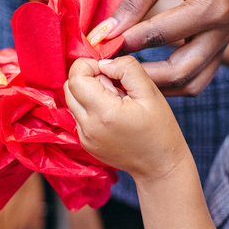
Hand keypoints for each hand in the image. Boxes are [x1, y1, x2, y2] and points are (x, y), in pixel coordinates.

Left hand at [65, 56, 188, 180]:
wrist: (159, 166)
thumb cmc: (159, 129)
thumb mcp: (150, 92)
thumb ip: (127, 69)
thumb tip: (104, 63)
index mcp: (104, 113)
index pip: (76, 77)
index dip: (89, 65)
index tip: (109, 70)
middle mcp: (88, 126)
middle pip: (69, 87)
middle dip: (88, 77)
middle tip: (115, 86)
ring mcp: (84, 137)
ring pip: (72, 100)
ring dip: (88, 92)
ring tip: (114, 101)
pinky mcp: (84, 142)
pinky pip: (78, 115)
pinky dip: (91, 107)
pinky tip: (112, 115)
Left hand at [89, 0, 228, 96]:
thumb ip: (134, 2)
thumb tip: (107, 33)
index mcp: (210, 8)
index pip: (161, 36)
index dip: (126, 42)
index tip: (98, 46)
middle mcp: (223, 33)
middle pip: (180, 71)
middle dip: (142, 76)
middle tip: (111, 71)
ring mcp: (224, 44)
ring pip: (191, 83)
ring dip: (158, 87)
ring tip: (126, 80)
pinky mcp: (219, 49)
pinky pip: (196, 78)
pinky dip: (172, 84)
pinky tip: (146, 77)